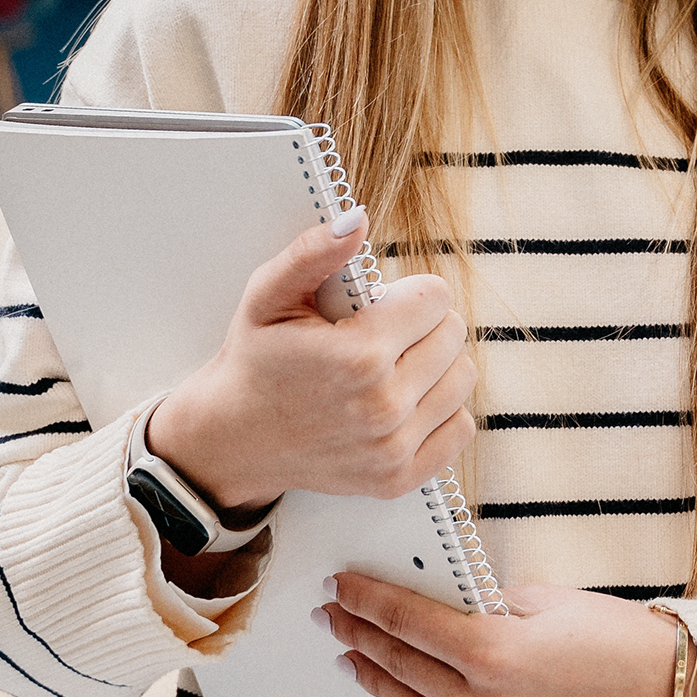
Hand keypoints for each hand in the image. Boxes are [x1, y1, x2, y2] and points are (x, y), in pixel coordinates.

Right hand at [146, 215, 475, 511]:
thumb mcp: (269, 295)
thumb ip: (314, 252)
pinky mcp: (400, 477)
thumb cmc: (256, 360)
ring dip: (435, 366)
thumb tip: (356, 219)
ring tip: (392, 366)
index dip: (407, 294)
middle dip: (422, 325)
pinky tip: (401, 401)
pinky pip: (461, 427)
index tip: (378, 307)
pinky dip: (439, 410)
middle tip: (381, 335)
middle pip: (454, 335)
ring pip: (463, 378)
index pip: (436, 297)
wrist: (233, 438)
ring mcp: (394, 447)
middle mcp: (384, 406)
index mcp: (359, 355)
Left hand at [324, 575, 679, 696]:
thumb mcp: (546, 601)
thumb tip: (435, 602)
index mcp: (496, 652)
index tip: (340, 587)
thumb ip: (484, 606)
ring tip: (355, 661)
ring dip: (379, 686)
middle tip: (333, 616)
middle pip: (402, 668)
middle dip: (360, 637)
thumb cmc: (617, 639)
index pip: (408, 622)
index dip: (367, 601)